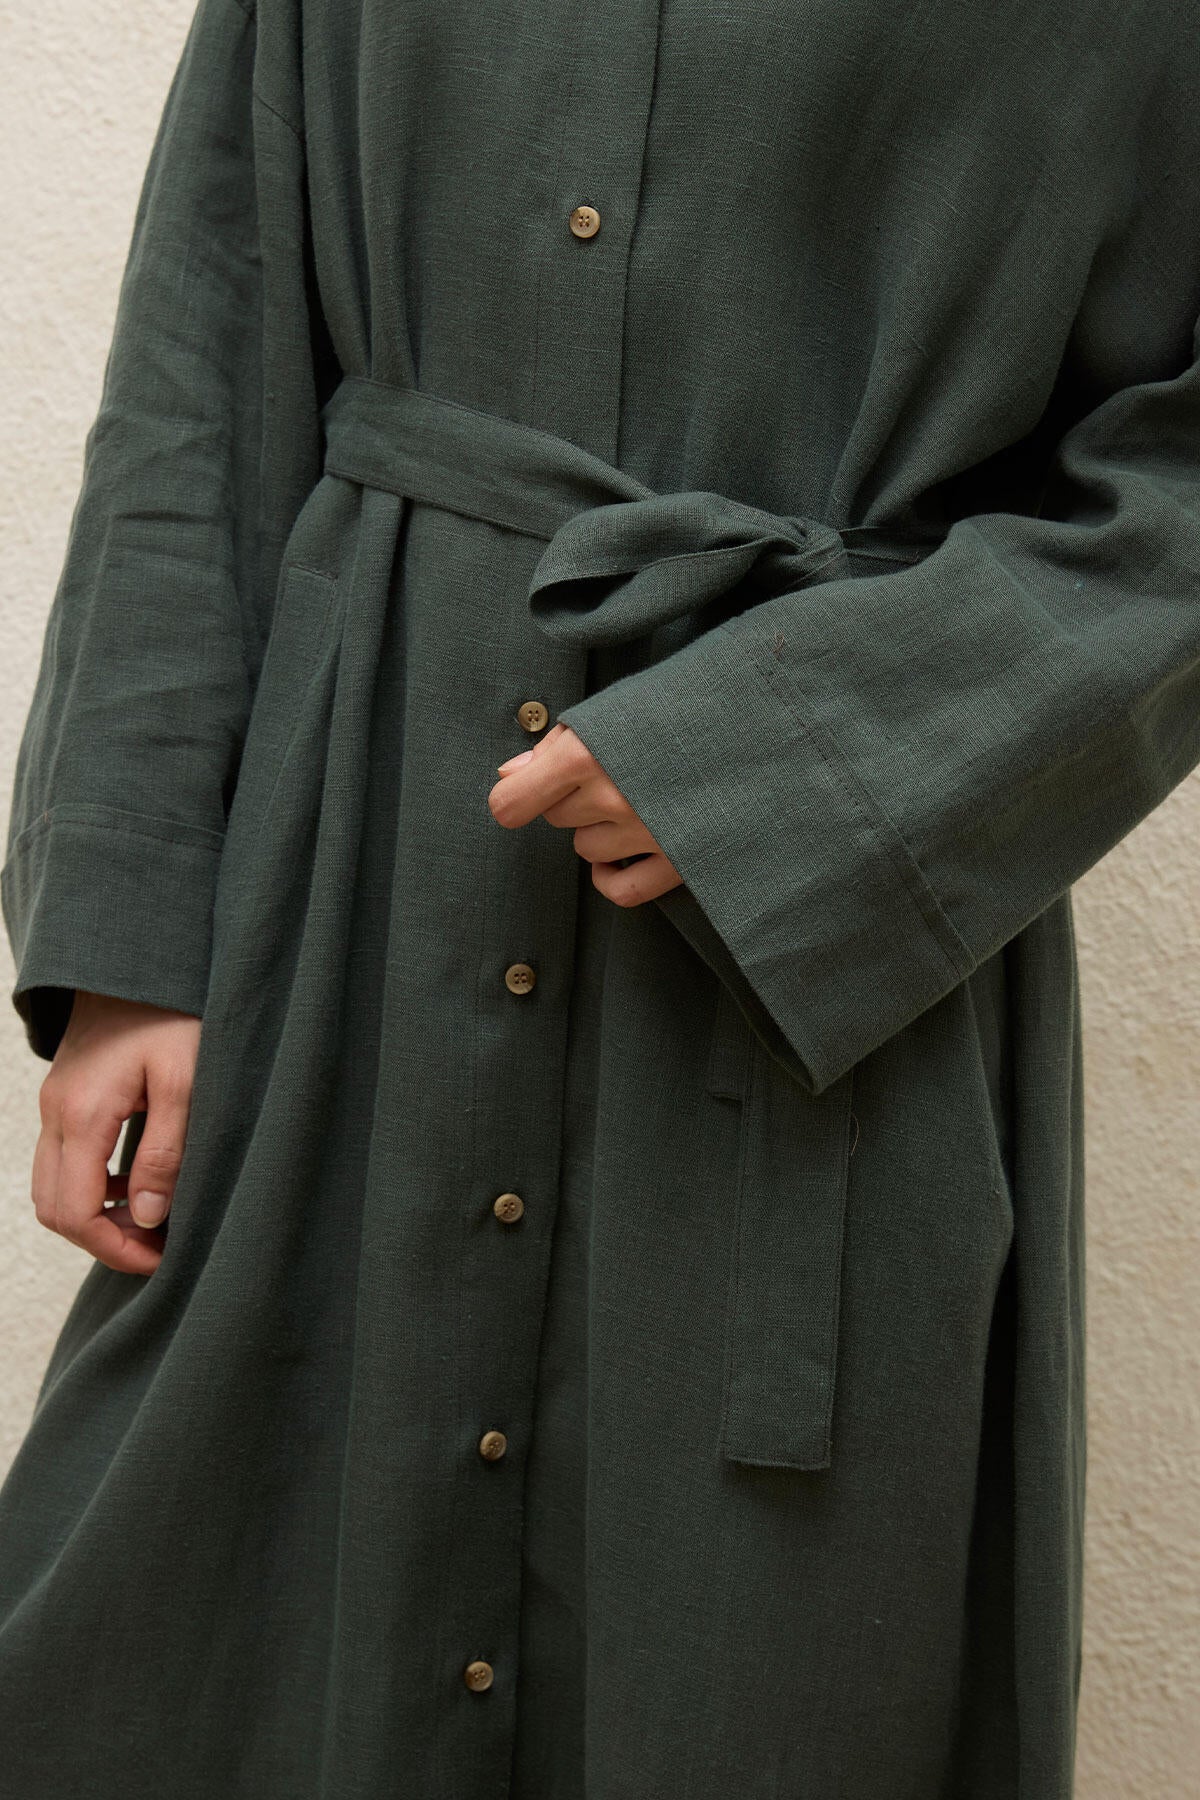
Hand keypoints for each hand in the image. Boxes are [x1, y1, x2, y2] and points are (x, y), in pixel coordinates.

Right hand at [32, 992, 201, 1273]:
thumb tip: (148, 1216)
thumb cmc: (172, 1012)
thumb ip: (166, 1152)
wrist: (142, 957)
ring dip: (94, 1213)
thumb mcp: (186, 1081)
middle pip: (53, 1207)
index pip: (73, 1211)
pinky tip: (135, 1180)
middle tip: (158, 1246)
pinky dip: (90, 1184)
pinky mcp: (65, 1095)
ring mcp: (55, 1102)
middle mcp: (56, 1112)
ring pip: (52, 1185)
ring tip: (152, 1216)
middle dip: (101, 1238)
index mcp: (83, 1113)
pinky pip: (62, 1158)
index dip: (113, 1248)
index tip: (160, 1258)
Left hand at [487, 721, 683, 905]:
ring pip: (586, 848)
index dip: (513, 796)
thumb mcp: (616, 706)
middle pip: (555, 817)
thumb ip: (558, 743)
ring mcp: (644, 834)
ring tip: (634, 798)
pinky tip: (618, 857)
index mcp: (587, 754)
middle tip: (611, 769)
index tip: (522, 790)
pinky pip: (619, 890)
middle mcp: (611, 798)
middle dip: (570, 796)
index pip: (512, 803)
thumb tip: (510, 774)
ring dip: (598, 829)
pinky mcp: (677, 861)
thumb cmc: (687, 704)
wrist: (765, 722)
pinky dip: (610, 876)